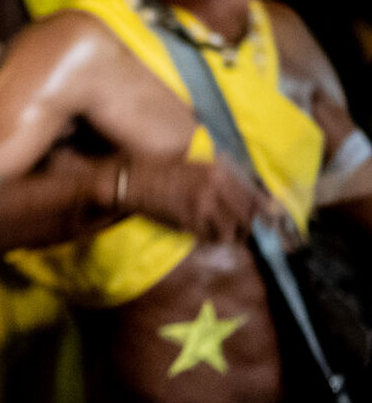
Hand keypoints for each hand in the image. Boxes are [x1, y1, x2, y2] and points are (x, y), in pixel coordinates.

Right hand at [120, 154, 268, 242]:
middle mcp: (215, 187)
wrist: (133, 181)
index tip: (269, 220)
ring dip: (229, 237)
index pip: (252, 195)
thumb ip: (217, 172)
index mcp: (218, 171)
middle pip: (245, 215)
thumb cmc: (160, 169)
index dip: (264, 211)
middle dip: (248, 227)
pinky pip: (208, 236)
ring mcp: (202, 205)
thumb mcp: (194, 162)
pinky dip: (211, 240)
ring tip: (226, 239)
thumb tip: (242, 184)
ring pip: (229, 229)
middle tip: (245, 233)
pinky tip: (207, 239)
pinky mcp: (188, 221)